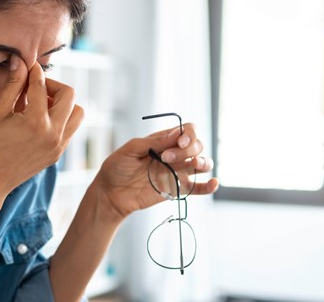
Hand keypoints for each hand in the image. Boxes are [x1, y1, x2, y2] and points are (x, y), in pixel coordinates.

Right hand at [0, 57, 83, 199]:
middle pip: (69, 95)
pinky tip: (39, 119)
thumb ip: (12, 86)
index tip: (27, 66)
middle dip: (52, 85)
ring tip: (40, 104)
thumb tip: (20, 61)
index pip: (41, 86)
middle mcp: (53, 134)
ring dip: (62, 103)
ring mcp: (58, 146)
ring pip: (77, 113)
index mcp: (36, 122)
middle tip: (34, 87)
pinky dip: (61, 118)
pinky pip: (70, 129)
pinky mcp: (57, 154)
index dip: (33, 72)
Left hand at [93, 124, 218, 218]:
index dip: (188, 134)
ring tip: (194, 164)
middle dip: (187, 149)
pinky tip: (213, 183)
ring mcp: (177, 172)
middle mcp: (174, 154)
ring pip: (202, 163)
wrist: (111, 193)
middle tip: (166, 158)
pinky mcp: (178, 189)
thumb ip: (153, 142)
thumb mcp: (130, 150)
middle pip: (197, 145)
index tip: (179, 142)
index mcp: (163, 140)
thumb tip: (176, 134)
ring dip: (203, 162)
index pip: (187, 131)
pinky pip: (199, 187)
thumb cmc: (117, 168)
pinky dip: (209, 186)